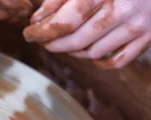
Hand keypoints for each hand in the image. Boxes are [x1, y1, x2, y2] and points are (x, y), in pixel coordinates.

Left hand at [24, 0, 150, 68]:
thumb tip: (38, 19)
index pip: (65, 22)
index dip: (42, 31)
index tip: (29, 33)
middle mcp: (123, 9)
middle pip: (75, 41)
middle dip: (52, 43)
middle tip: (41, 39)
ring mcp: (137, 25)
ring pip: (92, 53)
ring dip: (71, 51)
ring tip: (61, 42)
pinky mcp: (148, 37)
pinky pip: (116, 61)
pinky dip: (97, 61)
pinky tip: (86, 51)